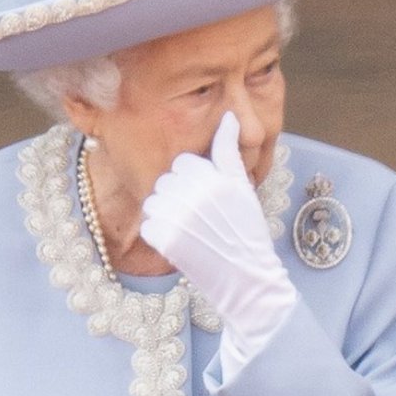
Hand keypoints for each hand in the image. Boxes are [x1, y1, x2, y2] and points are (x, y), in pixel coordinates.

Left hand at [141, 112, 296, 370]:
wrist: (247, 280)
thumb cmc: (246, 232)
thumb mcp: (243, 188)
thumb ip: (229, 151)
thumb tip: (228, 116)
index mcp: (216, 177)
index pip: (183, 163)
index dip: (193, 181)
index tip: (207, 201)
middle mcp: (197, 194)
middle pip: (166, 180)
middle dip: (178, 196)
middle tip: (200, 219)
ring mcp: (180, 218)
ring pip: (154, 201)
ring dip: (166, 214)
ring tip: (190, 231)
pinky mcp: (166, 240)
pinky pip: (148, 225)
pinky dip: (159, 235)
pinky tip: (181, 244)